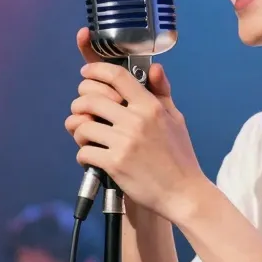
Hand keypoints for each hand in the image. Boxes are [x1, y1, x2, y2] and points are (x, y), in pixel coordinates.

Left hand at [63, 28, 206, 220]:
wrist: (183, 193)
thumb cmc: (180, 157)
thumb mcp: (176, 119)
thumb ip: (162, 92)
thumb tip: (156, 69)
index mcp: (150, 107)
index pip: (117, 76)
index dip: (96, 70)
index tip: (86, 72)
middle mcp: (136, 121)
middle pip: (91, 99)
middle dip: (79, 103)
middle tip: (81, 111)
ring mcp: (124, 143)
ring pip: (82, 126)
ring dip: (78, 132)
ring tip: (87, 138)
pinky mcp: (115, 164)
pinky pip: (84, 152)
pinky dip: (83, 156)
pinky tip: (92, 159)